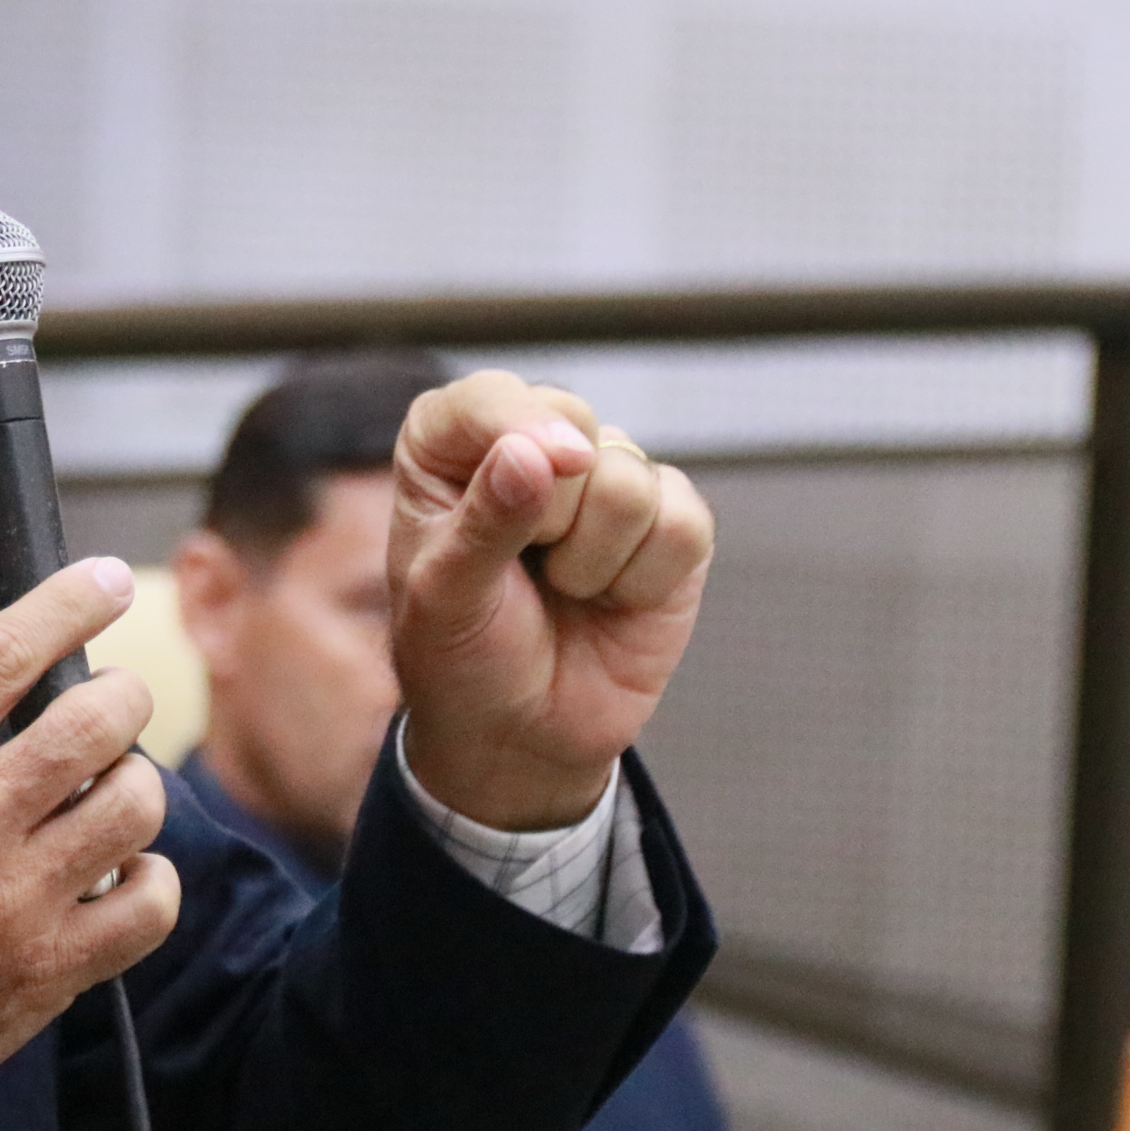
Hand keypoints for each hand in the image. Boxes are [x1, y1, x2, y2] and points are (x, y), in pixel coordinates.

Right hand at [0, 557, 180, 1091]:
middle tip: (113, 706)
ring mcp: (10, 899)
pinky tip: (119, 876)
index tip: (108, 582)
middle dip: (122, 697)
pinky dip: (149, 880)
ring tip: (108, 798)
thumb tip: (24, 684)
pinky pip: (151, 900)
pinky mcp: (47, 969)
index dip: (69, 604)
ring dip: (135, 788)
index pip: (1, 655)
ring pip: (136, 802)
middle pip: (94, 719)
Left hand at [389, 371, 715, 829]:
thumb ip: (484, 522)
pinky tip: (612, 599)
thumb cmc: (462, 653)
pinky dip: (643, 580)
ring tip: (565, 589)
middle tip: (523, 571)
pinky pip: (682, 522)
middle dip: (548, 518)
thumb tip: (534, 452)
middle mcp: (532, 442)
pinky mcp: (669, 519)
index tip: (532, 468)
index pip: (492, 399)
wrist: (520, 731)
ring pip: (628, 482)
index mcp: (452, 443)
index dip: (517, 429)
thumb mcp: (447, 596)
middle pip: (574, 430)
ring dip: (591, 561)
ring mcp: (607, 477)